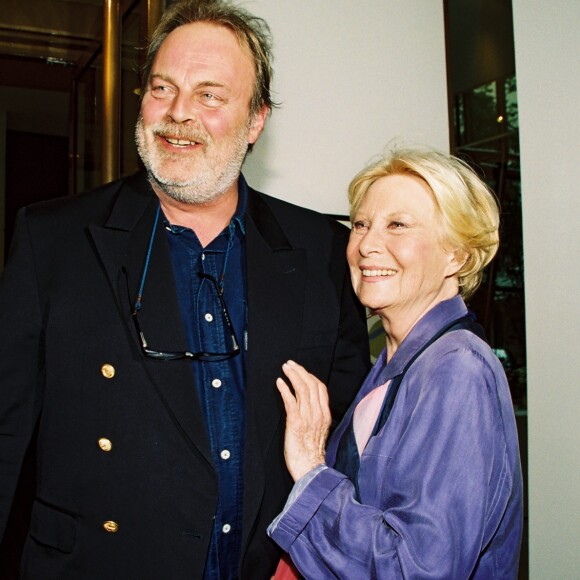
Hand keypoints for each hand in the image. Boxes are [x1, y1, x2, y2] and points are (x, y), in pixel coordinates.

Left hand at [276, 360, 330, 481]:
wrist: (310, 469)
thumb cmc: (312, 453)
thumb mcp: (319, 431)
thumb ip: (315, 417)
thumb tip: (308, 406)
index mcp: (325, 415)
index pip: (320, 388)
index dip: (310, 376)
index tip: (301, 370)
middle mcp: (318, 413)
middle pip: (311, 385)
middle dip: (300, 371)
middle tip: (290, 364)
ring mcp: (308, 417)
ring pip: (302, 390)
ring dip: (292, 376)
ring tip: (285, 368)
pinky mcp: (296, 423)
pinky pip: (291, 401)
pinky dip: (285, 389)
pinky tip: (279, 382)